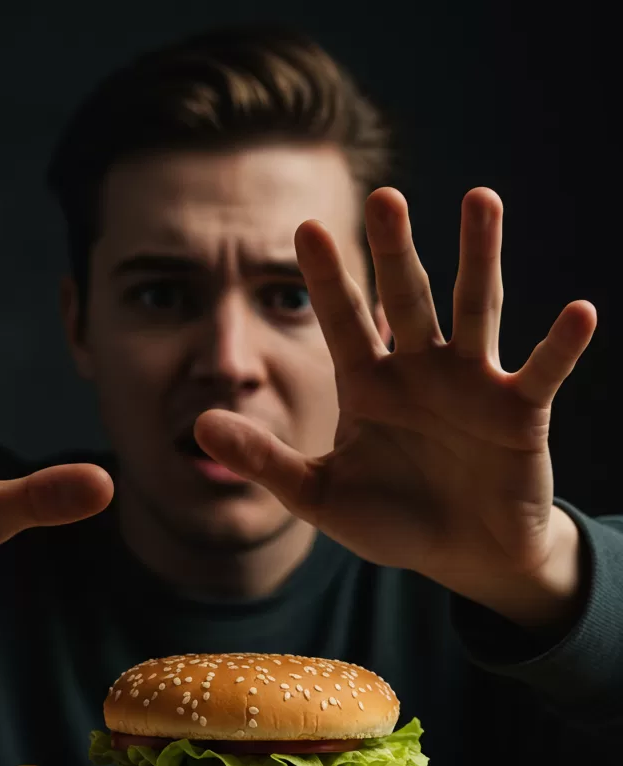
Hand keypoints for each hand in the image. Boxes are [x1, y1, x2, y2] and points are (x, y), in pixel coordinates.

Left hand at [194, 187, 595, 616]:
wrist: (461, 555)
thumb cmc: (390, 520)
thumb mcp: (318, 496)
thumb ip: (266, 461)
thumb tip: (201, 426)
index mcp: (367, 385)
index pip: (342, 321)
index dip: (326, 279)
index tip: (306, 228)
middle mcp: (418, 370)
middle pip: (406, 299)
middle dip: (394, 251)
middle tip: (383, 196)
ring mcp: (471, 384)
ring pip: (475, 310)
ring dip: (479, 258)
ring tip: (481, 199)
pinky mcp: (520, 412)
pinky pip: (542, 372)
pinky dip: (560, 346)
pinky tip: (578, 313)